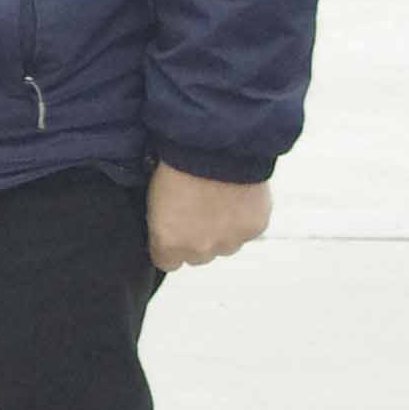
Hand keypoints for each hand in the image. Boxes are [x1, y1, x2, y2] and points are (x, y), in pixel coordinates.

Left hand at [147, 165, 272, 270]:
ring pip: (225, 246)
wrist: (215, 146)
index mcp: (169, 242)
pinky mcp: (254, 228)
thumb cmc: (178, 164)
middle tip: (198, 211)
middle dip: (197, 239)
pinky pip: (247, 230)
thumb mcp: (154, 198)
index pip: (167, 263)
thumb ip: (162, 225)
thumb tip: (168, 229)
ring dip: (223, 231)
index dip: (170, 246)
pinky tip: (237, 196)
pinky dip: (244, 218)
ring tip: (218, 201)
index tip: (173, 231)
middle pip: (198, 256)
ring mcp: (229, 241)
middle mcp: (199, 249)